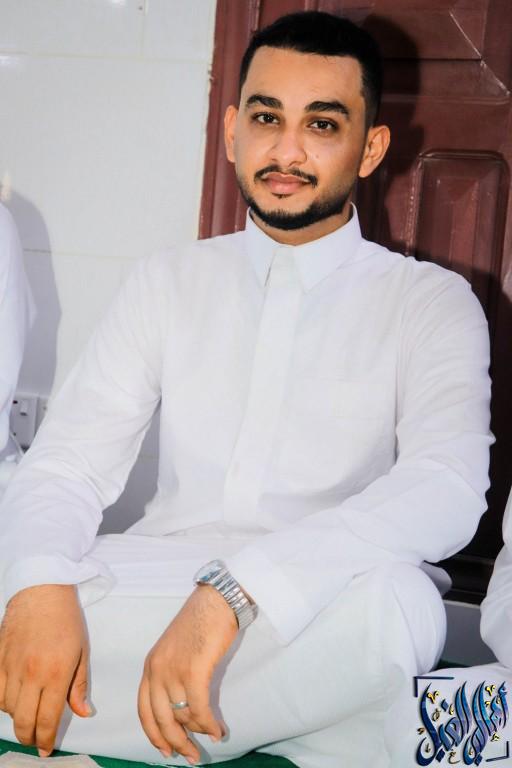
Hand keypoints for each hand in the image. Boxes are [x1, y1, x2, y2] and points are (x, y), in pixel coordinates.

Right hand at [0, 584, 90, 755]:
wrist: (42, 591)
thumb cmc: (66, 620)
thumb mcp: (82, 652)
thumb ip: (79, 686)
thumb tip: (83, 713)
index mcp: (56, 673)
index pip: (47, 719)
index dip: (46, 741)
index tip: (46, 751)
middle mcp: (31, 674)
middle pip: (23, 721)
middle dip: (30, 737)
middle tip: (36, 740)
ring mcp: (11, 667)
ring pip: (7, 709)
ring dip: (17, 718)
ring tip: (28, 715)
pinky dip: (2, 702)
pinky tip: (13, 699)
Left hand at [138, 584, 237, 763]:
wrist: (215, 600)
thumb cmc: (199, 622)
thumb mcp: (175, 650)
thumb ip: (172, 676)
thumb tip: (184, 710)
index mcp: (150, 666)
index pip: (144, 710)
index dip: (154, 734)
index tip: (165, 751)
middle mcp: (156, 670)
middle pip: (161, 720)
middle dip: (176, 743)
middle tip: (190, 757)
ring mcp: (174, 670)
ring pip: (183, 716)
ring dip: (198, 732)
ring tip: (212, 737)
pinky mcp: (194, 670)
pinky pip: (199, 709)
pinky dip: (209, 724)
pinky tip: (218, 730)